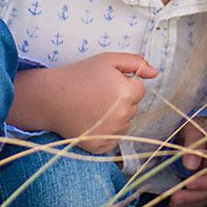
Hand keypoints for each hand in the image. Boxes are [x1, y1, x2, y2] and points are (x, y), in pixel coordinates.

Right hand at [10, 53, 157, 153]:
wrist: (51, 97)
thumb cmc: (80, 75)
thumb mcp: (107, 60)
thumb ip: (134, 62)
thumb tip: (155, 72)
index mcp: (127, 93)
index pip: (139, 90)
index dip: (123, 83)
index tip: (105, 82)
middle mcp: (123, 115)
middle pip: (133, 107)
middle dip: (120, 100)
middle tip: (97, 94)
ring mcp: (112, 133)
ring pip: (124, 123)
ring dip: (114, 116)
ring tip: (92, 107)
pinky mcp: (101, 146)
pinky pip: (113, 138)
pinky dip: (105, 131)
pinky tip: (90, 120)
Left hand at [169, 115, 206, 206]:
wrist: (197, 123)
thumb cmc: (196, 122)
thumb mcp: (194, 127)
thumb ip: (194, 144)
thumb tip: (190, 165)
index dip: (204, 181)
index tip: (188, 184)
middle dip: (194, 196)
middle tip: (174, 198)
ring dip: (190, 202)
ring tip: (172, 204)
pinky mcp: (206, 181)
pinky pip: (201, 196)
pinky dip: (190, 202)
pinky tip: (175, 205)